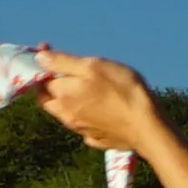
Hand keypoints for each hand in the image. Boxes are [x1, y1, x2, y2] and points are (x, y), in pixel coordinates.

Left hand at [35, 50, 161, 149]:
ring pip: (64, 113)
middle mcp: (67, 116)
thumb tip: (39, 58)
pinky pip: (83, 126)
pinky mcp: (97, 140)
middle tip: (61, 70)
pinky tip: (96, 109)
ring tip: (82, 86)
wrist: (148, 127)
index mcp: (63, 95)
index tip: (47, 47)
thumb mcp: (93, 67)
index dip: (40, 62)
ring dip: (66, 99)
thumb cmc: (122, 91)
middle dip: (49, 84)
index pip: (40, 79)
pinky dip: (83, 115)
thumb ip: (63, 62)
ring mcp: (82, 130)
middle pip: (47, 100)